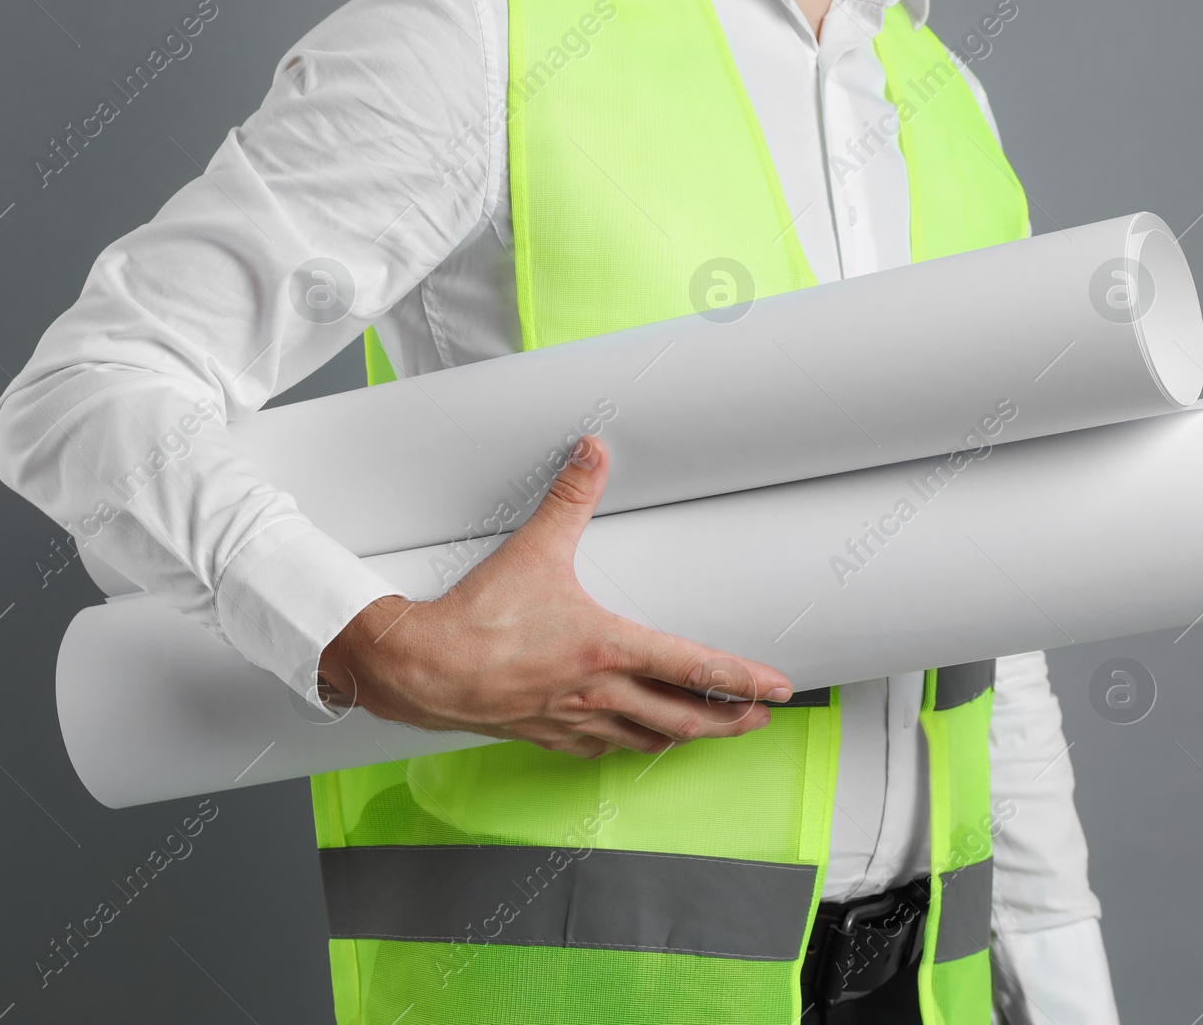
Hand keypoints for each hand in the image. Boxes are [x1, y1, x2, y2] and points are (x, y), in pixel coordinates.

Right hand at [317, 435, 794, 758]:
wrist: (424, 670)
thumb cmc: (479, 619)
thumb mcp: (534, 548)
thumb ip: (570, 498)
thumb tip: (592, 452)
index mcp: (608, 648)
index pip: (696, 670)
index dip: (743, 681)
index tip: (778, 689)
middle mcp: (601, 692)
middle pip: (683, 720)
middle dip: (729, 722)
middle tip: (759, 718)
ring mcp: (576, 720)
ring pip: (647, 739)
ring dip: (684, 737)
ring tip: (709, 731)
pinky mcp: (548, 735)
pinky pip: (603, 749)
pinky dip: (630, 744)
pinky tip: (634, 738)